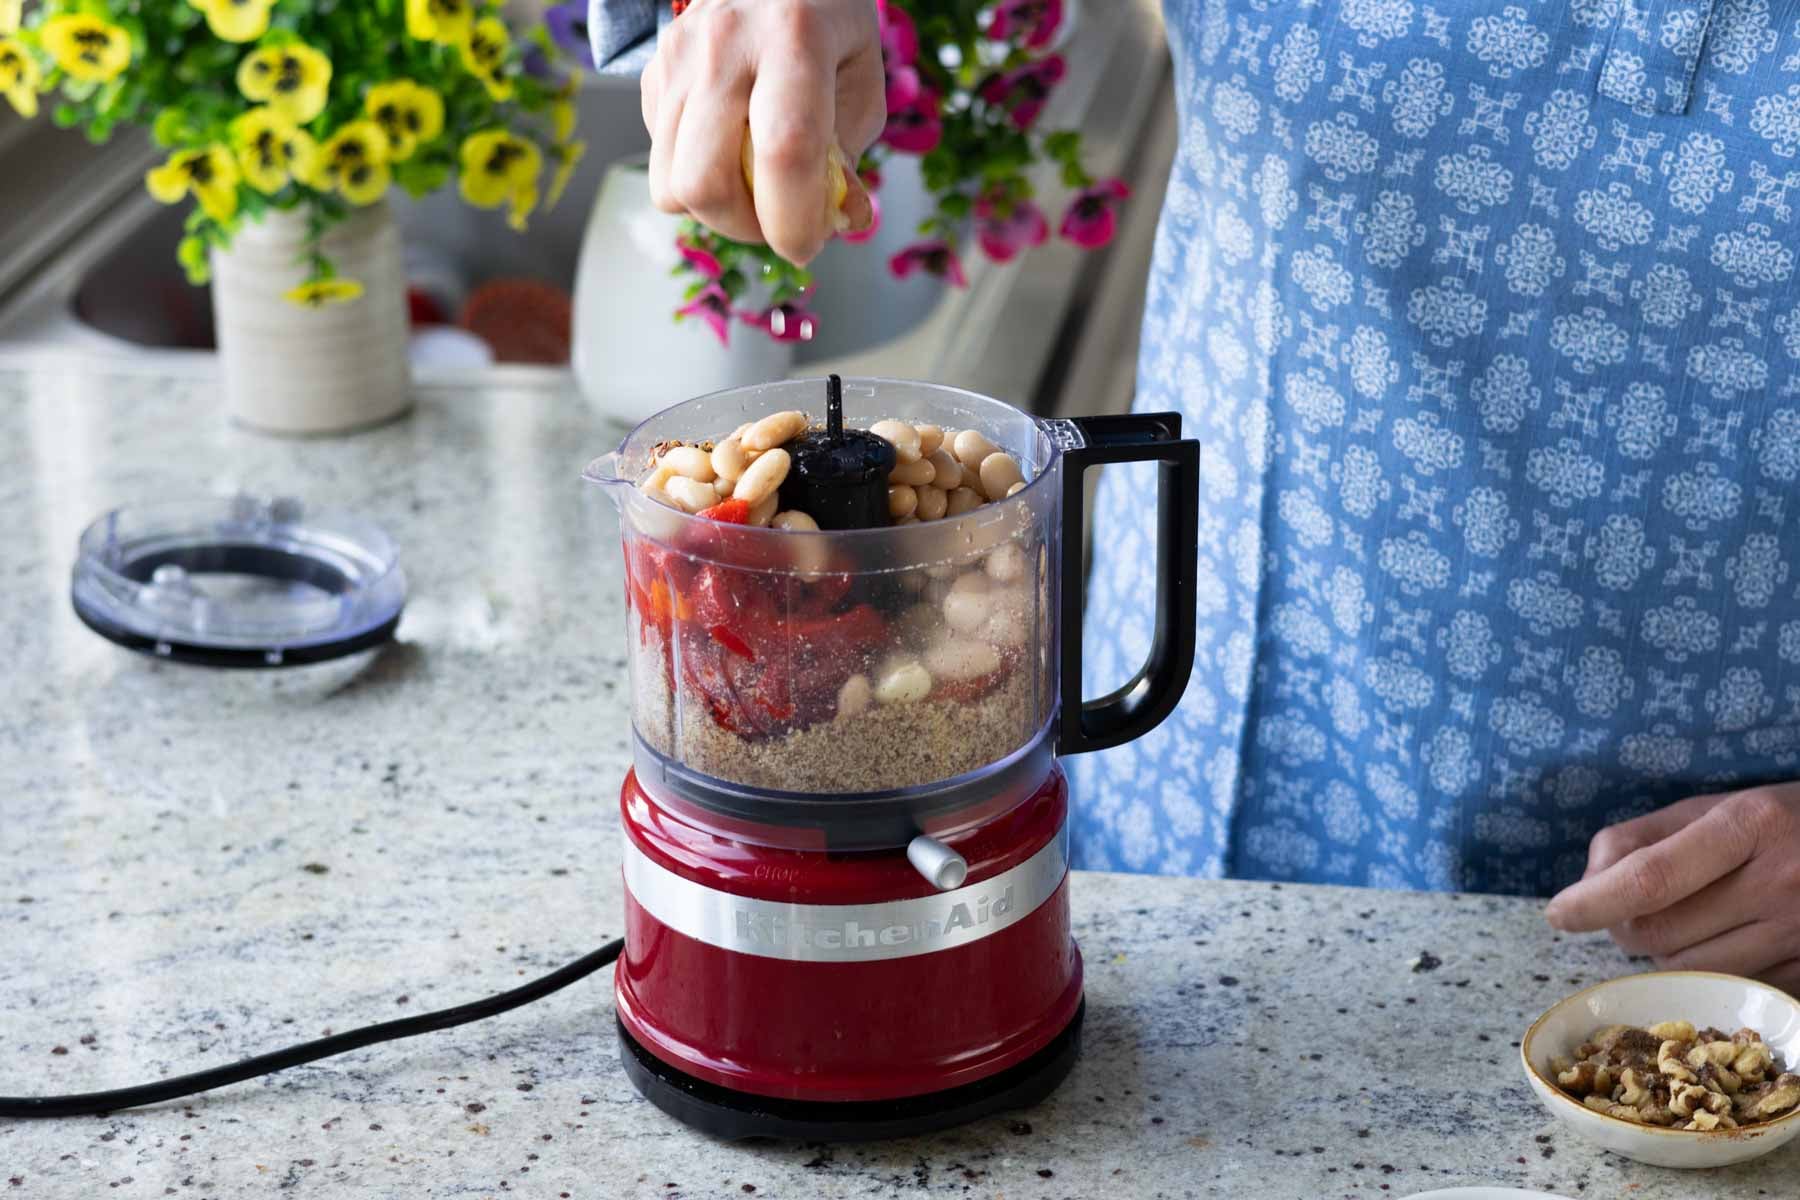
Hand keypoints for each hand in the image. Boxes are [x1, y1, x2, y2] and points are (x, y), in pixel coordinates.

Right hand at [641, 0, 883, 264]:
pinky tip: (729, 149)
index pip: (785, 151)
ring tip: (754, 189)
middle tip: (777, 220)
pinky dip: (696, 177)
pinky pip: (661, 161)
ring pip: (670, 184)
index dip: (793, 220)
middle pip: (704, 182)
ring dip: (717, 211)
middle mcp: (725, 45)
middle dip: (743, 227)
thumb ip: (848, 158)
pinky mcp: (654, 71)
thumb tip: (840, 223)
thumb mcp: (861, 80)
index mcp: (794, 38)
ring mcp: (679, 57)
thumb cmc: (829, 22)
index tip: (806, 246)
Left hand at [1545, 785, 1799, 992]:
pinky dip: (1706, 971)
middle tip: (1631, 907)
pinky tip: (1721, 941)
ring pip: (1688, 969)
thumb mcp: (1713, 807)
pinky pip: (1729, 987)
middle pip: (1659, 933)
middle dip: (1625, 925)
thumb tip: (1587, 886)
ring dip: (1662, 953)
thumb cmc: (1779, 821)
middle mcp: (1780, 882)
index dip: (1593, 902)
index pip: (1650, 878)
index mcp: (1749, 825)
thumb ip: (1640, 839)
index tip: (1556, 915)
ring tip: (1683, 921)